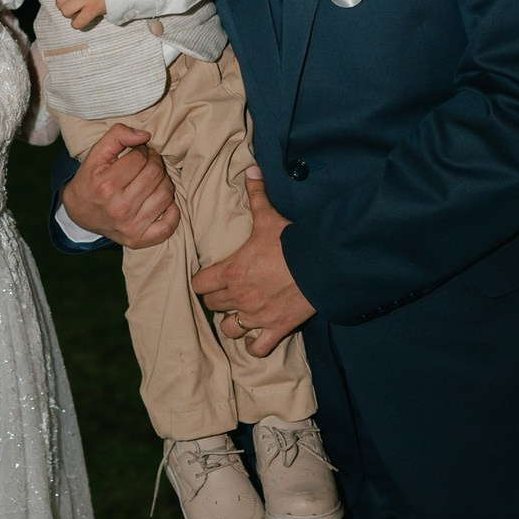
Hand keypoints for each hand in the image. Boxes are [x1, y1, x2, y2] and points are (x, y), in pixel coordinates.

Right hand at [60, 124, 177, 248]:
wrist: (79, 212)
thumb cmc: (91, 179)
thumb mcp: (96, 153)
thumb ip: (117, 135)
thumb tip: (145, 135)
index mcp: (106, 186)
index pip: (140, 158)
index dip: (142, 150)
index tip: (138, 152)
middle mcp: (119, 208)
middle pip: (155, 175)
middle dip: (154, 162)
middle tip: (147, 162)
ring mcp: (130, 227)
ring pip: (165, 195)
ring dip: (163, 181)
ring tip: (153, 179)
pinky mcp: (138, 239)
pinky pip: (168, 226)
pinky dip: (172, 211)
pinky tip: (162, 200)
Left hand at [191, 164, 314, 355]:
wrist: (319, 265)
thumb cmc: (290, 241)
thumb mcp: (268, 216)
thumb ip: (256, 194)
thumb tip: (251, 169)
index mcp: (231, 271)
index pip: (199, 284)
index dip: (202, 280)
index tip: (209, 276)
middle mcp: (239, 297)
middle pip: (212, 305)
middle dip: (216, 298)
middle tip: (226, 290)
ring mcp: (256, 316)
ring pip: (230, 329)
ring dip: (232, 321)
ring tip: (239, 312)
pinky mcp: (276, 329)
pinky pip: (257, 348)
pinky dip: (254, 345)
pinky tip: (255, 335)